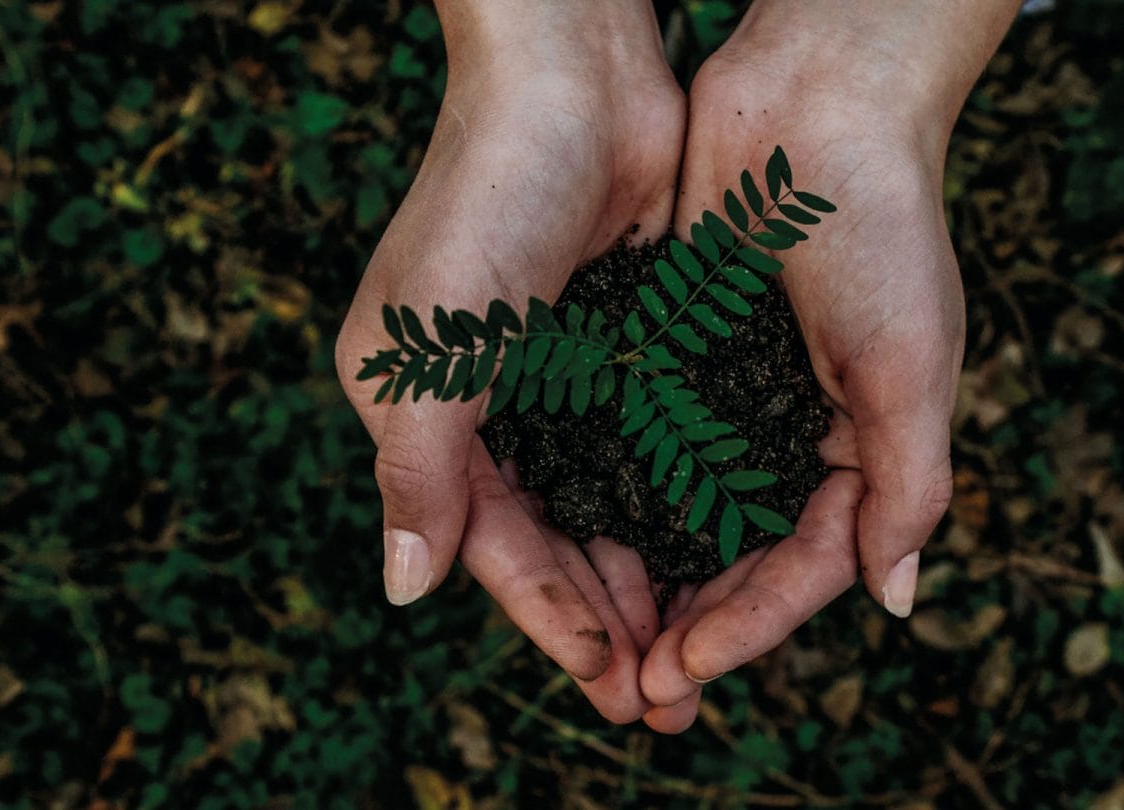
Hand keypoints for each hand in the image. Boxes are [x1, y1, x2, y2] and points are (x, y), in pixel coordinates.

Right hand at [334, 0, 681, 722]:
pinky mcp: (622, 341)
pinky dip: (677, 502)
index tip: (609, 679)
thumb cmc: (486, 198)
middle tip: (664, 698)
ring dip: (647, 575)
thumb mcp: (432, 347)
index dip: (547, 616)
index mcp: (422, 409)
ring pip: (606, 503)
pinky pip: (650, 445)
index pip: (488, 541)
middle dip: (605, 619)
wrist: (574, 74)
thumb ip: (418, 472)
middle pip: (551, 537)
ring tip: (698, 648)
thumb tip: (403, 591)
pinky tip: (719, 552)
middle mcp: (486, 401)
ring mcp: (558, 372)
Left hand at [635, 1, 1020, 730]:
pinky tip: (570, 534)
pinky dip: (614, 491)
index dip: (752, 624)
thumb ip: (908, 484)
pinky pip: (643, 440)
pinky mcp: (678, 350)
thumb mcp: (912, 364)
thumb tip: (896, 602)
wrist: (817, 100)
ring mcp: (734, 393)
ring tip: (598, 637)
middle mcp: (796, 431)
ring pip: (683, 511)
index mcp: (864, 445)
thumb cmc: (882, 227)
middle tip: (635, 687)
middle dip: (693, 623)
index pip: (807, 564)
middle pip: (740, 555)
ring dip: (646, 576)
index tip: (687, 666)